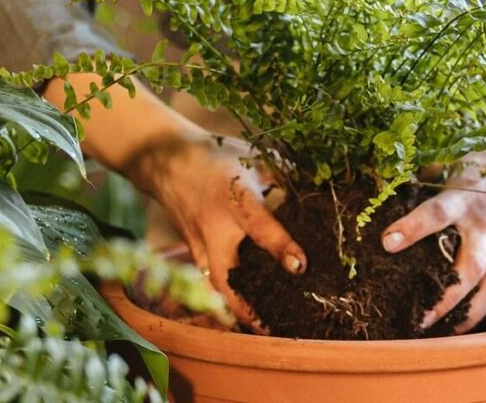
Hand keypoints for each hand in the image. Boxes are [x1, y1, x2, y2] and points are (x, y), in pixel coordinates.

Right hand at [128, 132, 306, 329]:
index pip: (259, 227)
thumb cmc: (217, 157)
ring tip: (266, 329)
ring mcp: (199, 243)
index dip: (281, 247)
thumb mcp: (253, 158)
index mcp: (234, 198)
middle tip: (277, 327)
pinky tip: (248, 310)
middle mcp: (214, 227)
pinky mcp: (193, 251)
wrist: (166, 159)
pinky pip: (211, 279)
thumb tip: (319, 190)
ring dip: (239, 309)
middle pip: (228, 277)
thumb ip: (283, 177)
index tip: (300, 267)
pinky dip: (228, 296)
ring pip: (217, 286)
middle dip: (249, 306)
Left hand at [380, 142, 485, 333]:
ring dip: (465, 314)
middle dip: (444, 296)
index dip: (413, 227)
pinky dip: (480, 310)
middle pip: (470, 267)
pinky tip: (460, 324)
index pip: (437, 213)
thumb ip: (428, 180)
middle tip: (417, 317)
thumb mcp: (459, 164)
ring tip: (439, 332)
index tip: (387, 242)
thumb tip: (390, 190)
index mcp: (467, 197)